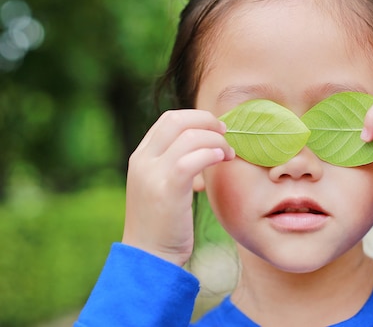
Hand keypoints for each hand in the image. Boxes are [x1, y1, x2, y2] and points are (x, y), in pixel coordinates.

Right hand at [122, 109, 234, 265]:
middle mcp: (142, 161)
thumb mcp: (162, 187)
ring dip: (216, 140)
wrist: (148, 258)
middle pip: (177, 119)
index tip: (217, 130)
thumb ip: (175, 164)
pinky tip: (221, 161)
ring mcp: (152, 173)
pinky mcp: (166, 188)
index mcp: (140, 157)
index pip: (168, 119)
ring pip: (189, 136)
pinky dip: (212, 154)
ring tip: (228, 155)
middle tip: (226, 134)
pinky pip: (193, 158)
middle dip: (207, 121)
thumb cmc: (163, 225)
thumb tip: (206, 147)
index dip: (197, 118)